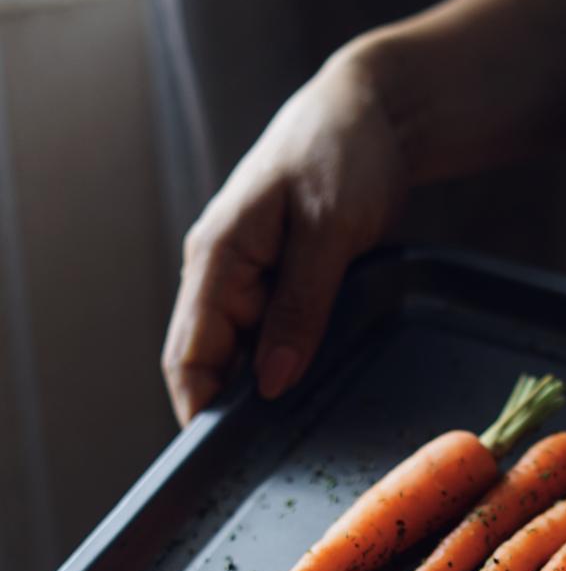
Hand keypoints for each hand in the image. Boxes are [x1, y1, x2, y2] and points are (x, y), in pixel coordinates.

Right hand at [161, 42, 406, 425]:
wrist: (372, 110)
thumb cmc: (343, 153)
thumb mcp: (328, 230)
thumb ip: (300, 306)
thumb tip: (272, 382)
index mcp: (217, 257)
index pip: (189, 354)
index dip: (199, 411)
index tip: (223, 459)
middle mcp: (223, 272)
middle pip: (215, 363)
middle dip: (240, 410)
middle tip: (281, 458)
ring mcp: (253, 278)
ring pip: (250, 354)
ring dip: (272, 389)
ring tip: (305, 431)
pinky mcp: (285, 280)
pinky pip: (278, 335)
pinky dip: (294, 362)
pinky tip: (321, 387)